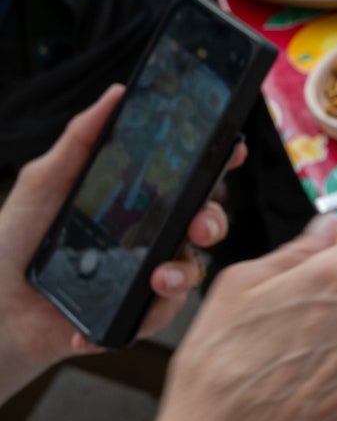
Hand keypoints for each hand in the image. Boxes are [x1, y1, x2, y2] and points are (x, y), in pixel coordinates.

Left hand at [0, 86, 236, 388]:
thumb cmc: (14, 240)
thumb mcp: (43, 182)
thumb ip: (80, 140)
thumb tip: (115, 95)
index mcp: (133, 202)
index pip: (185, 179)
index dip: (216, 164)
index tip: (230, 150)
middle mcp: (147, 236)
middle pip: (203, 222)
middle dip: (213, 221)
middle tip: (200, 226)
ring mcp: (143, 276)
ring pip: (191, 271)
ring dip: (182, 274)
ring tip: (158, 279)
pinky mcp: (134, 314)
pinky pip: (159, 315)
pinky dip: (138, 319)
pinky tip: (96, 326)